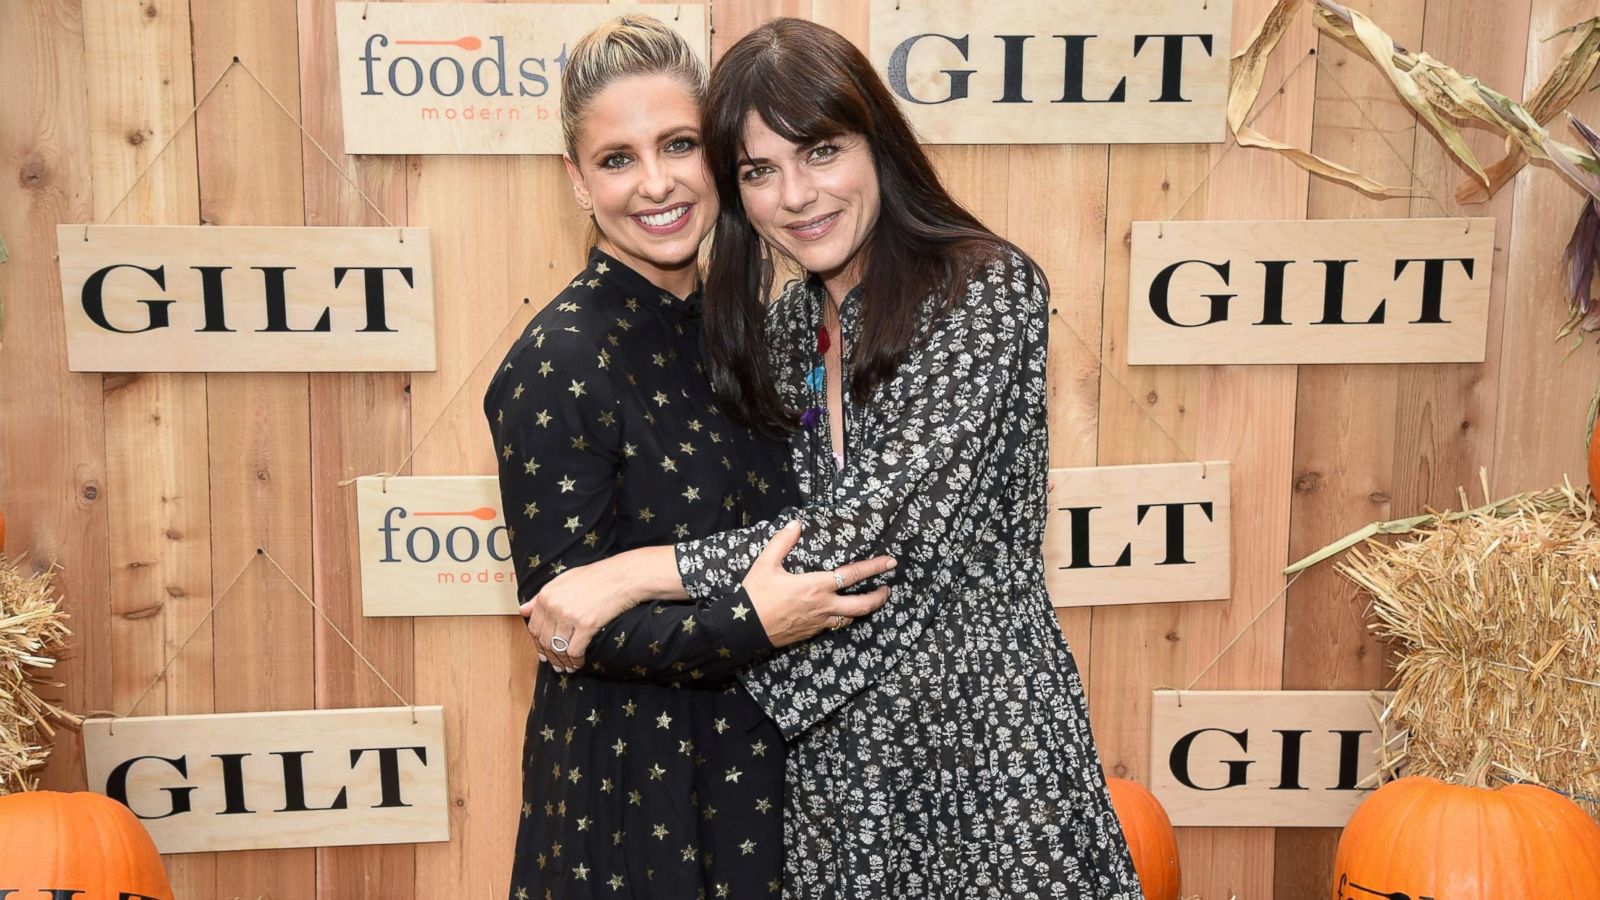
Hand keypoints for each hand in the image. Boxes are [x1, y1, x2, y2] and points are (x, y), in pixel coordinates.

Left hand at [520, 553, 642, 672]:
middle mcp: (554, 606)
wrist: (622, 576)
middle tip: (556, 665)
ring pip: (558, 649)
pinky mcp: (586, 625)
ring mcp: (569, 616)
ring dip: (561, 662)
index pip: (533, 628)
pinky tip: (578, 664)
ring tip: (566, 668)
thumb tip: (522, 611)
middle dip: (549, 657)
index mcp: (546, 595)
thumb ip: (540, 597)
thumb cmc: (596, 576)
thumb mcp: (564, 580)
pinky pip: (574, 651)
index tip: (543, 653)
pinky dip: (575, 661)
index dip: (537, 644)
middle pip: (545, 641)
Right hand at [742, 520, 895, 647]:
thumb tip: (795, 523)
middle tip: (888, 588)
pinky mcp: (812, 633)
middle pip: (862, 604)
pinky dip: (844, 618)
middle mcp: (824, 605)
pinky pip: (835, 625)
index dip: (874, 567)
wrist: (743, 629)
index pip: (852, 575)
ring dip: (863, 609)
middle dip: (879, 596)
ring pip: (851, 617)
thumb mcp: (766, 564)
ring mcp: (819, 622)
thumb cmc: (755, 595)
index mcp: (816, 586)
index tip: (890, 562)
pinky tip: (842, 612)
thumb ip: (782, 542)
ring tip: (868, 600)